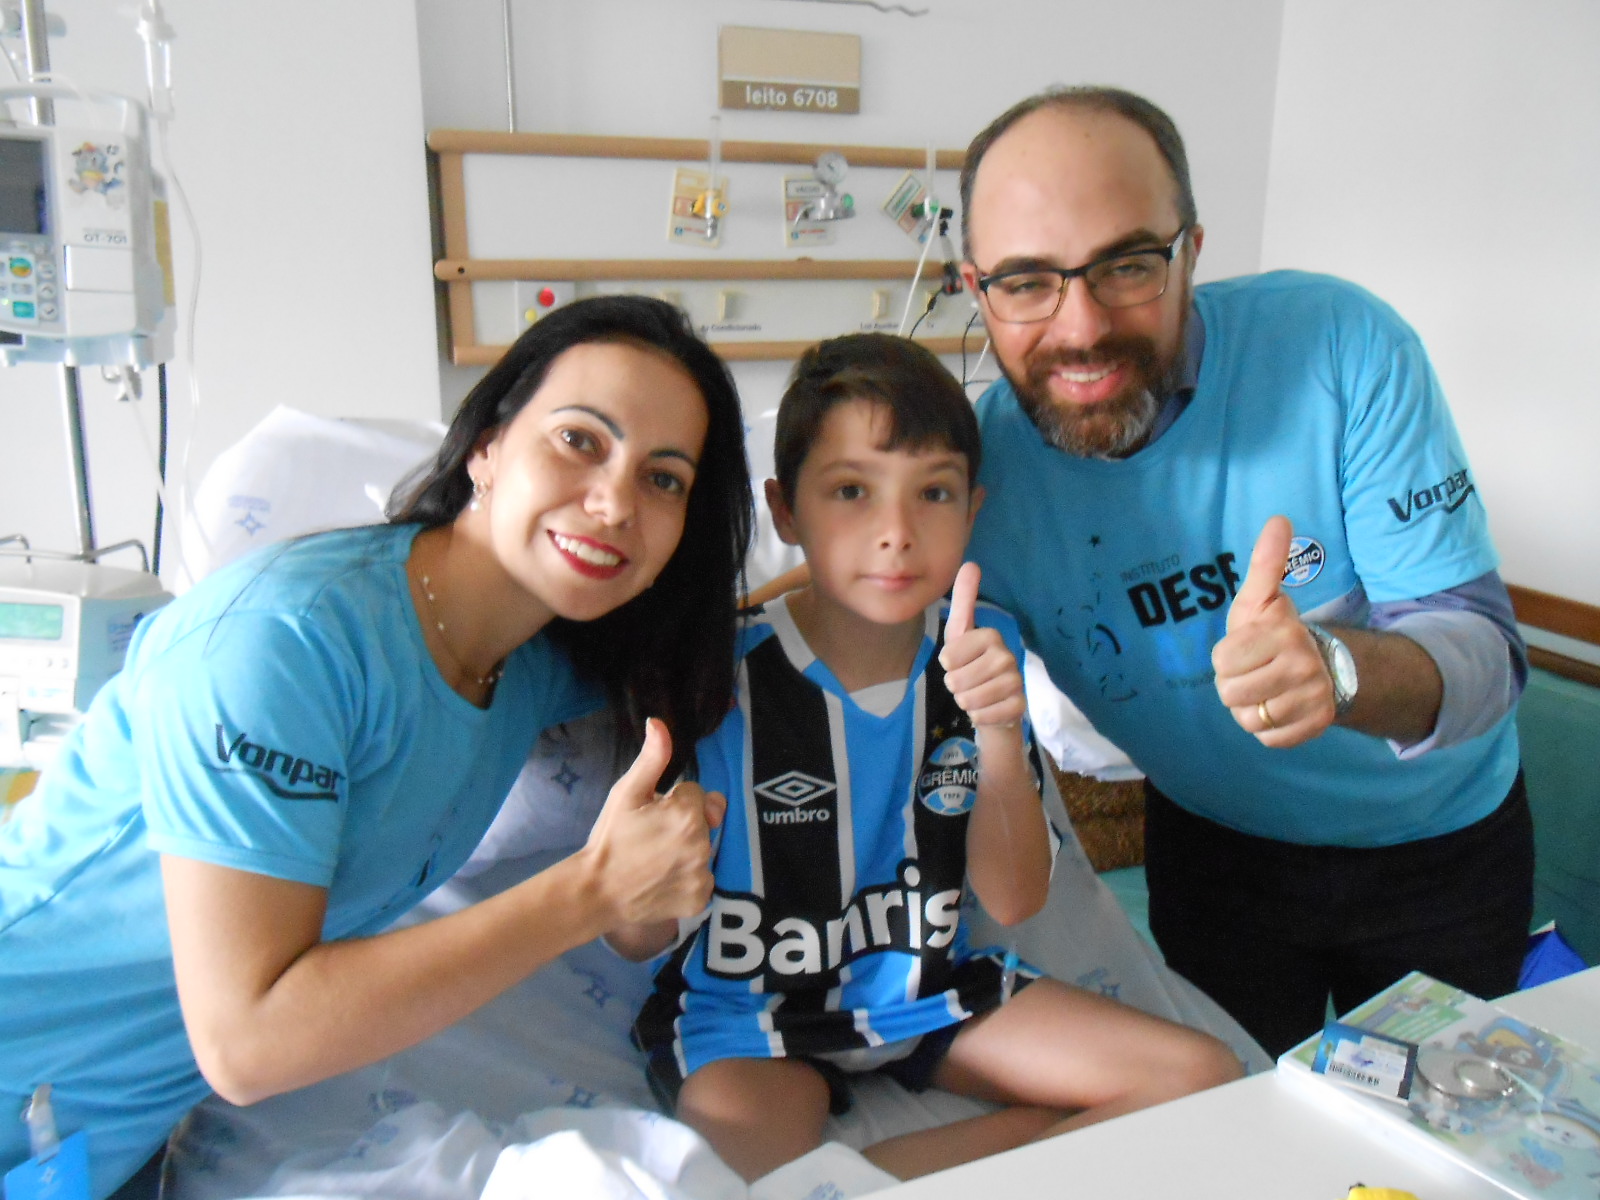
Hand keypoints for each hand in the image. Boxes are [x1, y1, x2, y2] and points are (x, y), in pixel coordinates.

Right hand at [582, 718, 724, 926]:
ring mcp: (703, 875)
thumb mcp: (626, 792)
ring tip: (655, 860)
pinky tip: (662, 880)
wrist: (596, 892)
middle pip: (703, 822)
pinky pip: (702, 880)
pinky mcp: (700, 900)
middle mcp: (703, 844)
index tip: (651, 815)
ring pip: (703, 850)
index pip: (696, 794)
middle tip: (652, 838)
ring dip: (687, 851)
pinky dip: (687, 880)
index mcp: (688, 814)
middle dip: (684, 824)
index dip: (673, 802)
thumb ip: (652, 758)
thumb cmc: (610, 838)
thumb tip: (659, 723)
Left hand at [939, 562, 1025, 729]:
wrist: (995, 702)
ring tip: (977, 695)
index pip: (949, 656)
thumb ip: (964, 600)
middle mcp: (1006, 656)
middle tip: (968, 682)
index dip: (948, 664)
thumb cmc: (973, 664)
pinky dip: (979, 716)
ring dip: (966, 702)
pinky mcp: (1018, 707)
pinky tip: (987, 709)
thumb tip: (971, 563)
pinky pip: (983, 716)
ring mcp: (1015, 682)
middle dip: (955, 686)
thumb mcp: (960, 633)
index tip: (958, 662)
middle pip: (957, 681)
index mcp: (990, 635)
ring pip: (969, 700)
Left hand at [1211, 516, 1335, 746]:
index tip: (1244, 649)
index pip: (1222, 661)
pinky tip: (1278, 707)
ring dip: (1249, 708)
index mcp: (1284, 632)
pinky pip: (1270, 739)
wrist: (1322, 665)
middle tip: (1253, 671)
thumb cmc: (1274, 631)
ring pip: (1249, 719)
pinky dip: (1268, 728)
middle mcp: (1303, 665)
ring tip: (1264, 689)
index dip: (1226, 658)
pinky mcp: (1317, 724)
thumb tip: (1279, 518)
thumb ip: (1266, 562)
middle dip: (1234, 685)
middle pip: (1230, 694)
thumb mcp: (1262, 598)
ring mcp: (1313, 697)